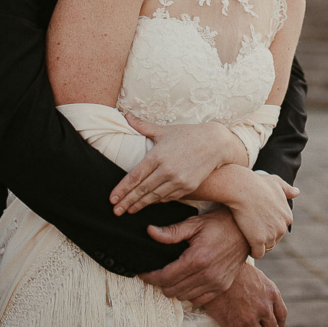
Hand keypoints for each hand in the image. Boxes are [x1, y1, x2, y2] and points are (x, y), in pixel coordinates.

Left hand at [110, 116, 238, 214]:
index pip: (134, 176)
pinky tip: (149, 203)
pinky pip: (169, 197)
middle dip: (127, 201)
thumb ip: (142, 126)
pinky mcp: (188, 187)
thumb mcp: (164, 130)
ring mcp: (178, 180)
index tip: (112, 199)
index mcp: (157, 155)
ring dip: (140, 204)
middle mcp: (166, 169)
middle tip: (116, 211)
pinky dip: (157, 201)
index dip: (122, 189)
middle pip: (142, 190)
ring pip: (154, 196)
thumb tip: (126, 116)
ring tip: (129, 210)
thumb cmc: (187, 134)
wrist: (215, 143)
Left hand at [139, 207, 248, 303]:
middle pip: (171, 290)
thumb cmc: (219, 224)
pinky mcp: (222, 287)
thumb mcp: (194, 223)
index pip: (165, 277)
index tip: (143, 272)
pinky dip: (188, 293)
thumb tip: (150, 232)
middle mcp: (206, 275)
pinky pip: (198, 300)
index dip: (150, 276)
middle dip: (160, 282)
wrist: (246, 232)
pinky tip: (187, 281)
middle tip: (157, 271)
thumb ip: (171, 231)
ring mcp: (215, 283)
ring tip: (171, 275)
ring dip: (174, 288)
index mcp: (197, 259)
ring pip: (183, 296)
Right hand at [203, 264, 286, 326]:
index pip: (282, 317)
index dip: (278, 325)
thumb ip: (266, 293)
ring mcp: (249, 318)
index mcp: (272, 294)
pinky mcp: (233, 326)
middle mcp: (264, 308)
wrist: (215, 270)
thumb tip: (269, 307)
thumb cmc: (235, 272)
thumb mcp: (257, 278)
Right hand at [227, 172, 298, 258]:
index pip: (280, 229)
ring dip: (259, 244)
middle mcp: (282, 227)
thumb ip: (287, 189)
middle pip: (274, 240)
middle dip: (265, 236)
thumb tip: (297, 192)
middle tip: (252, 228)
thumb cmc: (256, 183)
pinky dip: (252, 251)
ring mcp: (271, 235)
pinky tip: (247, 245)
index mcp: (288, 216)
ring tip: (248, 236)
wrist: (241, 187)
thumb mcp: (275, 182)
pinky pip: (258, 253)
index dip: (269, 227)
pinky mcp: (258, 241)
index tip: (259, 222)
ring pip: (266, 247)